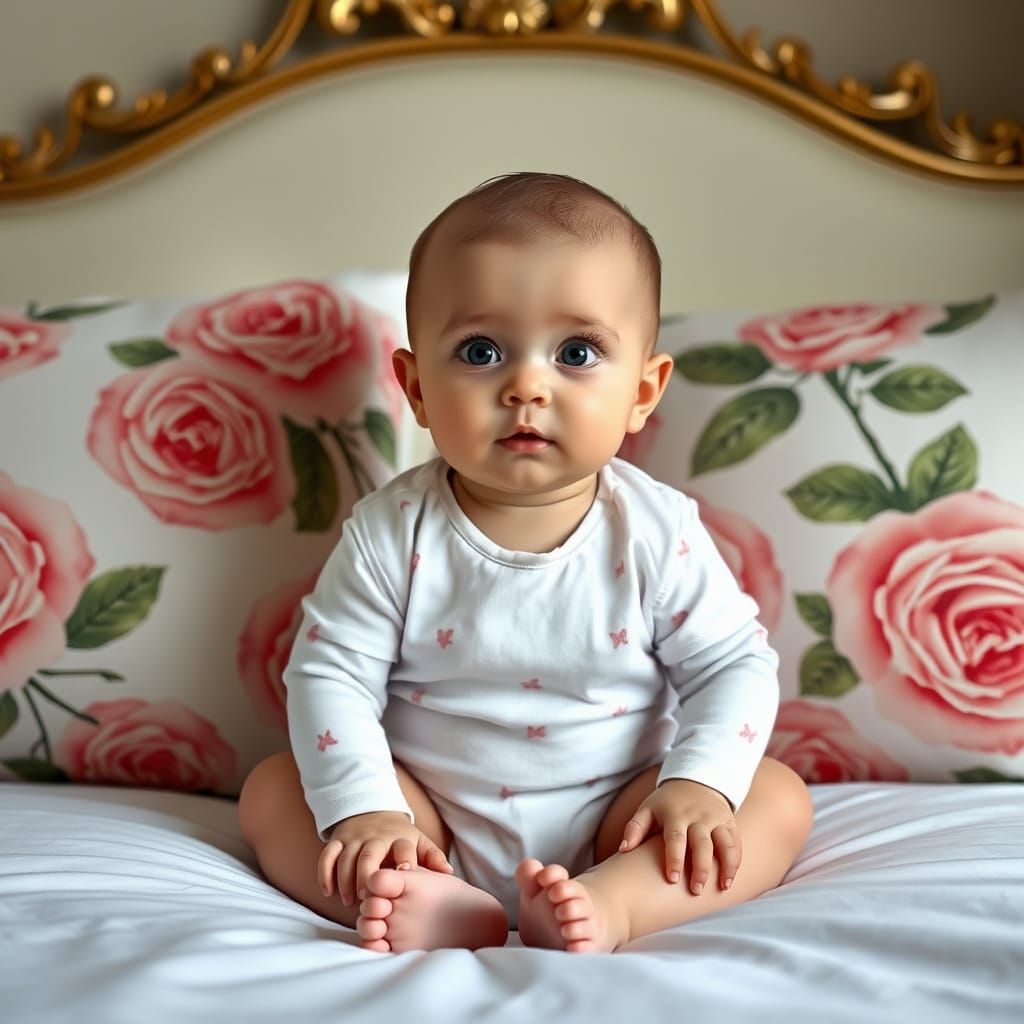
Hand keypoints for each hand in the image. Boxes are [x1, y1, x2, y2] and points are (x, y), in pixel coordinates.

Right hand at [318, 810, 453, 905]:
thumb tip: (449, 873)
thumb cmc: (400, 836)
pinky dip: (325, 873)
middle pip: (369, 854)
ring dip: (345, 881)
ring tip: (349, 901)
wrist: (373, 809)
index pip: (403, 848)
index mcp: (400, 838)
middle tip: (366, 898)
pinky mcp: (338, 839)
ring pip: (346, 858)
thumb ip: (432, 857)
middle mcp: (376, 836)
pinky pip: (327, 855)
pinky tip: (329, 891)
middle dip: (365, 877)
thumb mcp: (418, 841)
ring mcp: (355, 837)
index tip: (403, 878)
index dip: (404, 862)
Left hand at [618, 778, 740, 894]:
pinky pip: (736, 842)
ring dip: (726, 865)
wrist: (695, 779)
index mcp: (675, 814)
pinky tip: (730, 878)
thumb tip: (622, 849)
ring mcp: (716, 819)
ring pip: (724, 843)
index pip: (675, 838)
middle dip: (700, 868)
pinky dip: (735, 860)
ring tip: (722, 886)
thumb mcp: (647, 808)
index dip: (674, 859)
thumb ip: (635, 828)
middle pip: (702, 844)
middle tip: (696, 890)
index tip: (672, 879)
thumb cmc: (667, 802)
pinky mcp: (729, 822)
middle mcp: (698, 817)